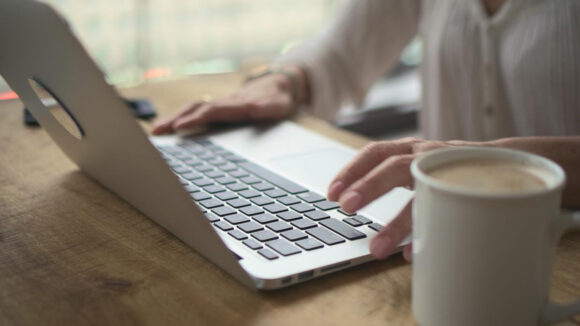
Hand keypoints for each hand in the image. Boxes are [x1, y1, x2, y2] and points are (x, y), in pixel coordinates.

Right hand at [151, 67, 305, 134]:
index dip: (195, 118)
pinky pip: (196, 111)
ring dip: (174, 118)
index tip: (179, 126)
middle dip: (176, 119)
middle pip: (196, 109)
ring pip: (193, 109)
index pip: (212, 111)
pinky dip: (181, 117)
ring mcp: (220, 104)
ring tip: (156, 131)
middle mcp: (225, 103)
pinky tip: (168, 128)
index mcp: (237, 105)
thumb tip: (254, 109)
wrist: (280, 85)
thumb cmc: (278, 99)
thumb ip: (266, 109)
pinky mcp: (219, 108)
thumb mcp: (278, 106)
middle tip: (157, 131)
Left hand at [327, 137, 475, 261]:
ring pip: (421, 192)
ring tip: (377, 248)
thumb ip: (392, 178)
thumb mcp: (418, 165)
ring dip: (397, 223)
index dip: (351, 170)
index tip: (331, 192)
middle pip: (393, 166)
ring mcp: (448, 170)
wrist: (507, 160)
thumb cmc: (449, 168)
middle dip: (368, 186)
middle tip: (346, 206)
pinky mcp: (471, 186)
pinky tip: (412, 254)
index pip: (375, 152)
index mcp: (409, 150)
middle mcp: (427, 155)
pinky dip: (429, 236)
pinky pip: (450, 210)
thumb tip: (350, 201)